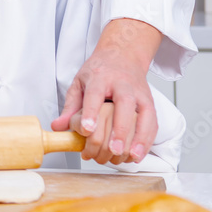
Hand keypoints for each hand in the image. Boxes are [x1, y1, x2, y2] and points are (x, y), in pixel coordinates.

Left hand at [51, 18, 160, 163]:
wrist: (123, 55)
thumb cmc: (99, 72)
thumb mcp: (79, 83)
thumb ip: (70, 107)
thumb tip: (58, 127)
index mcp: (100, 77)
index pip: (95, 94)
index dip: (91, 112)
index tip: (87, 130)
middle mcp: (122, 84)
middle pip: (124, 103)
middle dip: (120, 128)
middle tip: (113, 149)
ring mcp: (139, 93)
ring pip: (144, 114)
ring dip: (139, 137)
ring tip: (130, 155)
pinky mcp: (150, 102)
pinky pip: (153, 121)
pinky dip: (148, 139)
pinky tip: (139, 154)